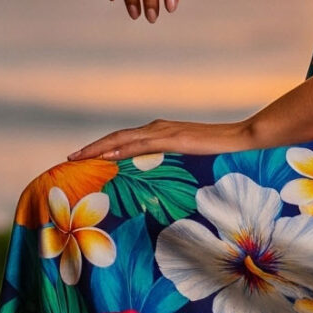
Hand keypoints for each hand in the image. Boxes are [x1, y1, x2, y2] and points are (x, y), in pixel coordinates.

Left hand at [68, 116, 260, 162]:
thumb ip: (172, 166)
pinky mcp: (173, 139)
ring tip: (79, 159)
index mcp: (159, 133)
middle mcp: (157, 128)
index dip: (101, 148)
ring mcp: (164, 132)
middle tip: (69, 160)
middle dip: (92, 149)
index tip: (82, 159)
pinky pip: (142, 145)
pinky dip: (123, 149)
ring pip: (123, 139)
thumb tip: (158, 183)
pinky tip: (108, 157)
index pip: (124, 141)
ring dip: (99, 148)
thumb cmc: (219, 153)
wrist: (242, 139)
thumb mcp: (189, 162)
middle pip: (117, 138)